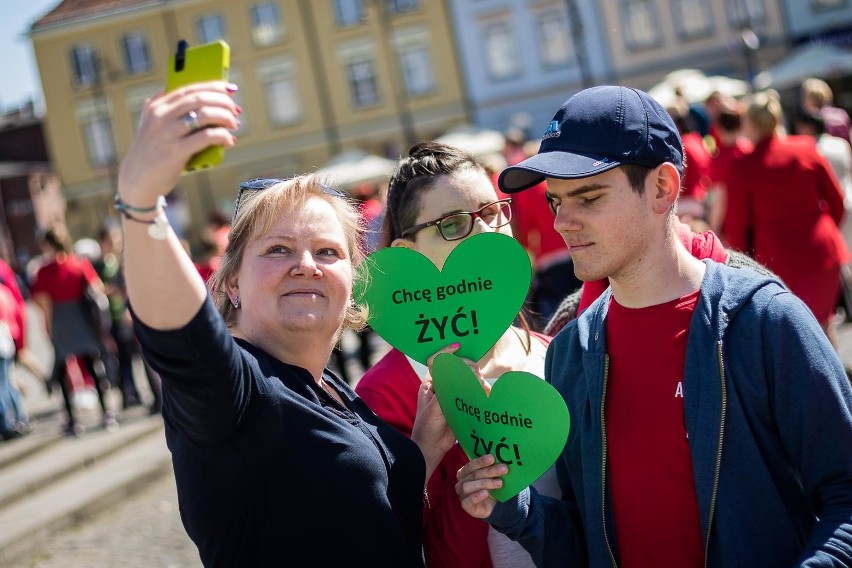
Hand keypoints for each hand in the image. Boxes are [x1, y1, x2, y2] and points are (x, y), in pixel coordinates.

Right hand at [117, 81, 239, 205]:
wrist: (137, 179)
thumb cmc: (151, 151)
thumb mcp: (149, 123)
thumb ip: (161, 106)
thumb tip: (184, 91)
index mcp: (157, 107)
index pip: (189, 88)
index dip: (213, 86)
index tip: (230, 89)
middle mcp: (161, 117)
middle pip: (200, 99)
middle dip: (223, 102)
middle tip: (235, 110)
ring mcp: (168, 134)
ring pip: (205, 115)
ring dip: (225, 117)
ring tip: (234, 124)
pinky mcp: (176, 152)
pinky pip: (206, 137)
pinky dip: (222, 136)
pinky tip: (229, 141)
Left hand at [411, 342, 483, 481]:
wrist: (432, 447)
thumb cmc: (427, 427)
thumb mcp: (434, 408)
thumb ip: (447, 392)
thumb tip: (463, 377)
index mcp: (431, 383)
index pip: (437, 360)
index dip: (447, 351)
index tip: (458, 346)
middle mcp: (442, 386)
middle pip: (457, 368)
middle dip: (467, 367)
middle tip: (476, 373)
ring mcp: (453, 395)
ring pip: (467, 380)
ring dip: (476, 379)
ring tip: (482, 386)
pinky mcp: (462, 404)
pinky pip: (474, 393)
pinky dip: (481, 392)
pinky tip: (487, 395)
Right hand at [455, 454, 507, 518]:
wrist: (494, 507)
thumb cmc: (492, 488)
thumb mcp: (493, 477)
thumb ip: (494, 468)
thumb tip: (502, 460)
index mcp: (465, 472)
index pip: (471, 465)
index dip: (481, 461)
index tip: (492, 458)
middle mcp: (462, 482)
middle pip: (473, 475)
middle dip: (489, 471)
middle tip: (503, 469)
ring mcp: (462, 494)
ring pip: (469, 486)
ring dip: (485, 483)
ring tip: (500, 483)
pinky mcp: (466, 506)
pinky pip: (468, 501)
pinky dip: (476, 496)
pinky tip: (486, 493)